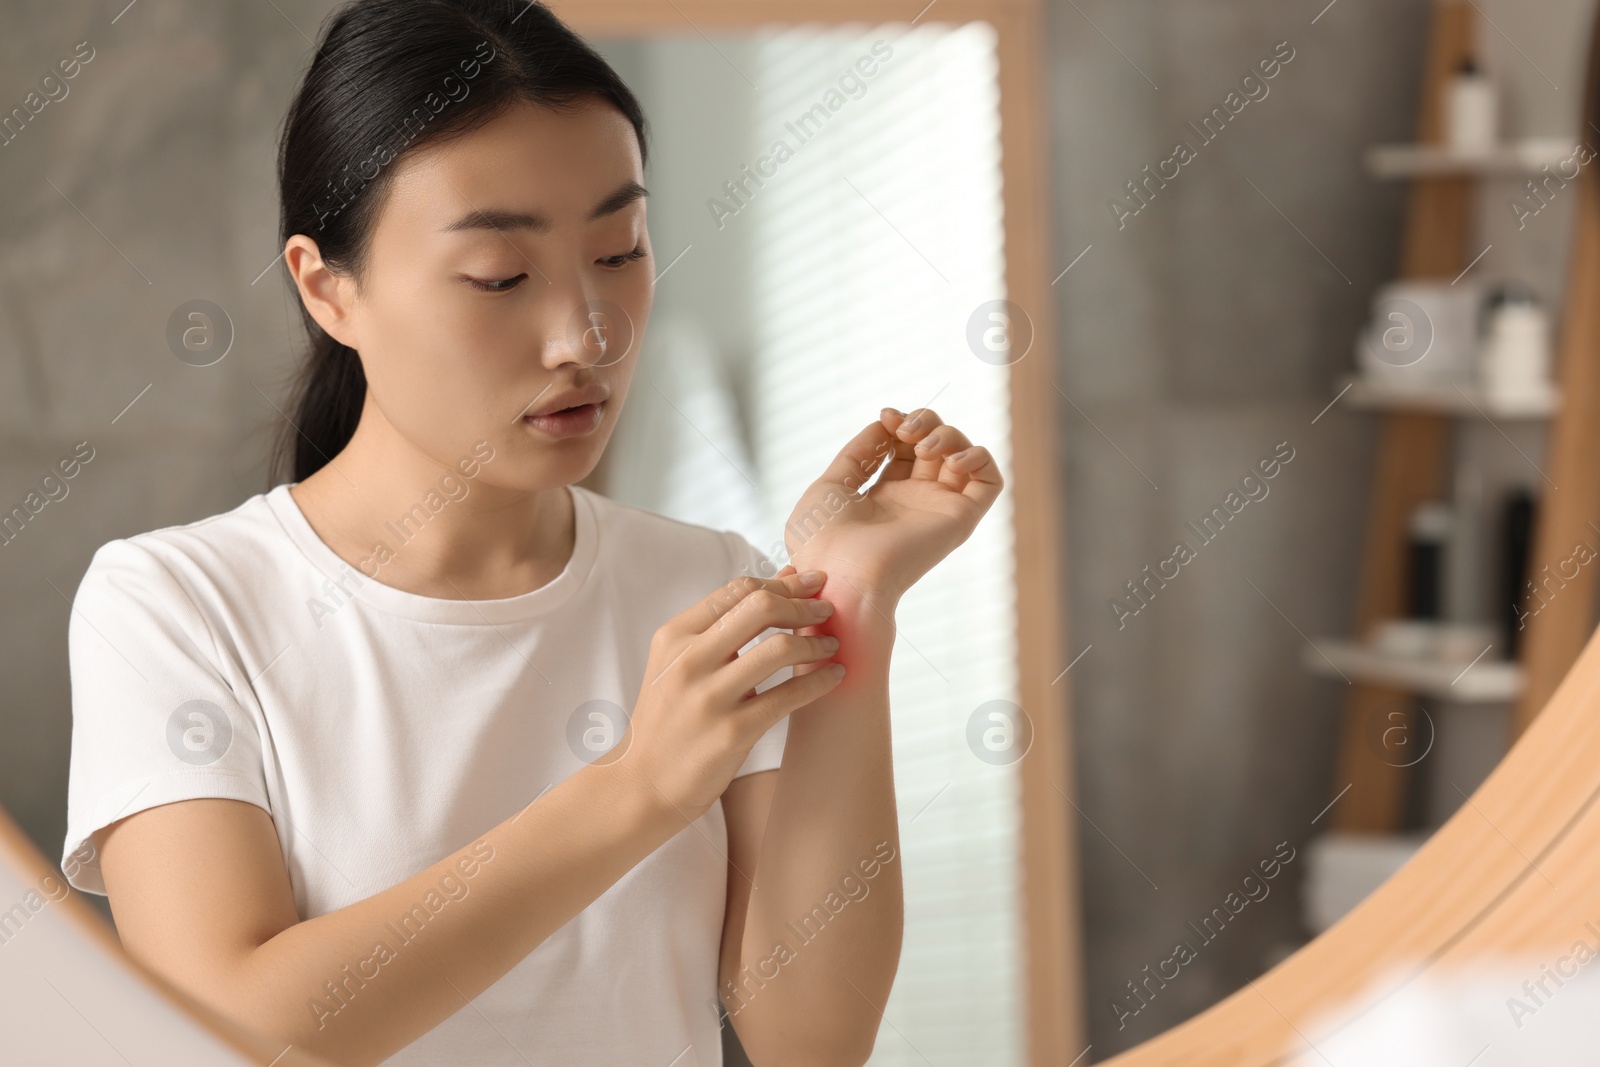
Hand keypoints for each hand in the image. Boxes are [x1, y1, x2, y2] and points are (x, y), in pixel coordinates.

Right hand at [609, 570, 842, 821]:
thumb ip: (725, 623)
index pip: (737, 590)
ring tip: (833, 646)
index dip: (781, 582)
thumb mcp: (681, 663)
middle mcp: (689, 660)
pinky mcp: (732, 732)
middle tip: (827, 611)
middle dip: (803, 605)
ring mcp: (710, 697)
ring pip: (779, 649)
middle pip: (760, 607)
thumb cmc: (670, 718)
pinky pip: (788, 696)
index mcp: (675, 636)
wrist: (642, 783)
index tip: (810, 582)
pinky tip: (835, 677)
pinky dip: (820, 682)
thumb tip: (784, 578)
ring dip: (816, 643)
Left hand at [782, 407, 1002, 602]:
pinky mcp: (960, 519)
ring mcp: (939, 509)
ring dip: (947, 434)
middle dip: (924, 420)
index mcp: (883, 497)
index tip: (886, 416)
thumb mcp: (831, 485)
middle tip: (903, 428)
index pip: (905, 446)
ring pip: (964, 455)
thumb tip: (884, 424)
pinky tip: (950, 461)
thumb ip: (859, 453)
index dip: (900, 423)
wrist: (840, 575)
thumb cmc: (824, 540)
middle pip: (936, 444)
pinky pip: (990, 482)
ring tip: (922, 446)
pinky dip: (978, 458)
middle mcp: (915, 502)